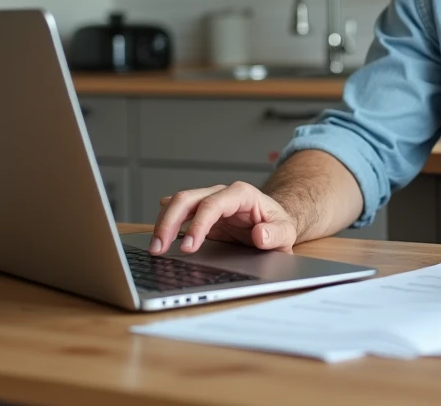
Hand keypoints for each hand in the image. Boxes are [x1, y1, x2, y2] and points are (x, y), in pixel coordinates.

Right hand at [149, 181, 298, 255]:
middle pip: (189, 198)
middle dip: (170, 221)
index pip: (213, 205)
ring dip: (163, 223)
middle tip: (159, 247)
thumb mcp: (286, 232)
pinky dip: (166, 221)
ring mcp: (209, 201)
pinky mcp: (201, 214)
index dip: (198, 224)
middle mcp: (222, 194)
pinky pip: (180, 212)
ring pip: (179, 203)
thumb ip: (276, 234)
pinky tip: (156, 233)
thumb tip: (261, 235)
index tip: (188, 246)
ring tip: (155, 247)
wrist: (275, 222)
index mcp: (241, 194)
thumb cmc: (279, 226)